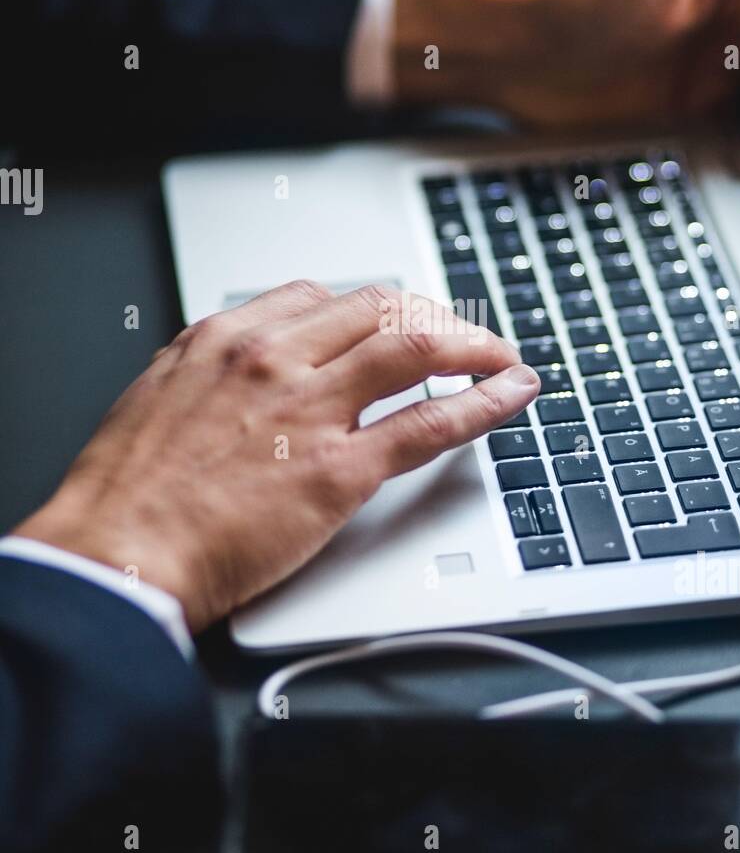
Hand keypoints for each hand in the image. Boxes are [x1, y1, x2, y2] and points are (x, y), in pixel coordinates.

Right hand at [14, 282, 539, 631]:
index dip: (372, 309)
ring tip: (498, 355)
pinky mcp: (340, 470)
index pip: (322, 297)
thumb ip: (209, 372)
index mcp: (227, 337)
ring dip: (471, 344)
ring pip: (416, 345)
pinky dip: (483, 401)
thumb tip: (241, 366)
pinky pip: (429, 422)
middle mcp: (275, 358)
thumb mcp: (158, 398)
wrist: (117, 555)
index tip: (393, 323)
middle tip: (458, 336)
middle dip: (431, 315)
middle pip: (381, 307)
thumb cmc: (127, 495)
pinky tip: (510, 393)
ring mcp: (313, 410)